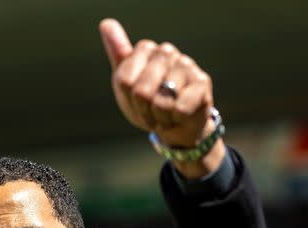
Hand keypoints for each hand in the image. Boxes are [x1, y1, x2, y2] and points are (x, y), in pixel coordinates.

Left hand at [99, 19, 224, 176]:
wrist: (177, 125)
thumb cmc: (149, 103)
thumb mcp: (126, 83)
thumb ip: (118, 54)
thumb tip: (105, 23)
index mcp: (146, 50)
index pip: (125, 81)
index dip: (130, 100)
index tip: (137, 102)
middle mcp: (167, 52)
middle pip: (141, 91)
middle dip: (145, 110)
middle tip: (152, 110)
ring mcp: (186, 65)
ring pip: (161, 102)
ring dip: (161, 117)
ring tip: (166, 113)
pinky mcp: (202, 82)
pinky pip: (179, 108)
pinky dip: (176, 119)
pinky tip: (180, 114)